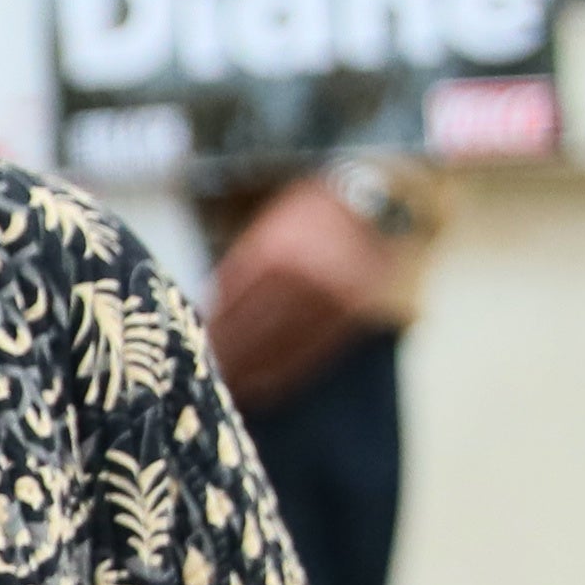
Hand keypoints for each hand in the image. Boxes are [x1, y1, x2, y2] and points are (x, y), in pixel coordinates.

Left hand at [200, 173, 405, 402]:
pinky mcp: (356, 312)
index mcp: (272, 251)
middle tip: (206, 378)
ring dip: (251, 371)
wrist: (389, 194)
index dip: (212, 331)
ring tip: (230, 389)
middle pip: (250, 329)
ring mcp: (331, 297)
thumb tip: (213, 310)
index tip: (195, 348)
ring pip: (280, 346)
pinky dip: (285, 369)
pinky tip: (265, 383)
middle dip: (226, 357)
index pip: (229, 304)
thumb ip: (245, 264)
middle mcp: (300, 277)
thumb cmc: (321, 210)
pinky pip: (313, 350)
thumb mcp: (276, 222)